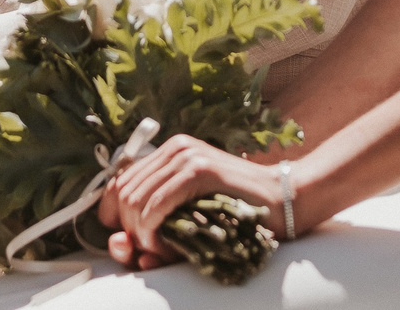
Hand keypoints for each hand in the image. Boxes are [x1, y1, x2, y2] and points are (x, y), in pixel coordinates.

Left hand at [98, 137, 285, 270]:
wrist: (286, 202)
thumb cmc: (240, 215)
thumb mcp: (192, 215)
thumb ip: (157, 224)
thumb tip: (119, 245)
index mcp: (170, 152)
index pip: (119, 180)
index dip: (113, 214)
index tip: (128, 239)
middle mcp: (175, 148)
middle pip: (122, 191)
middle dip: (126, 230)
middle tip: (148, 251)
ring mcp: (186, 156)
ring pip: (134, 198)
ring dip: (139, 234)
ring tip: (159, 250)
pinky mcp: (199, 170)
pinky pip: (155, 203)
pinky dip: (151, 229)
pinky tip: (163, 244)